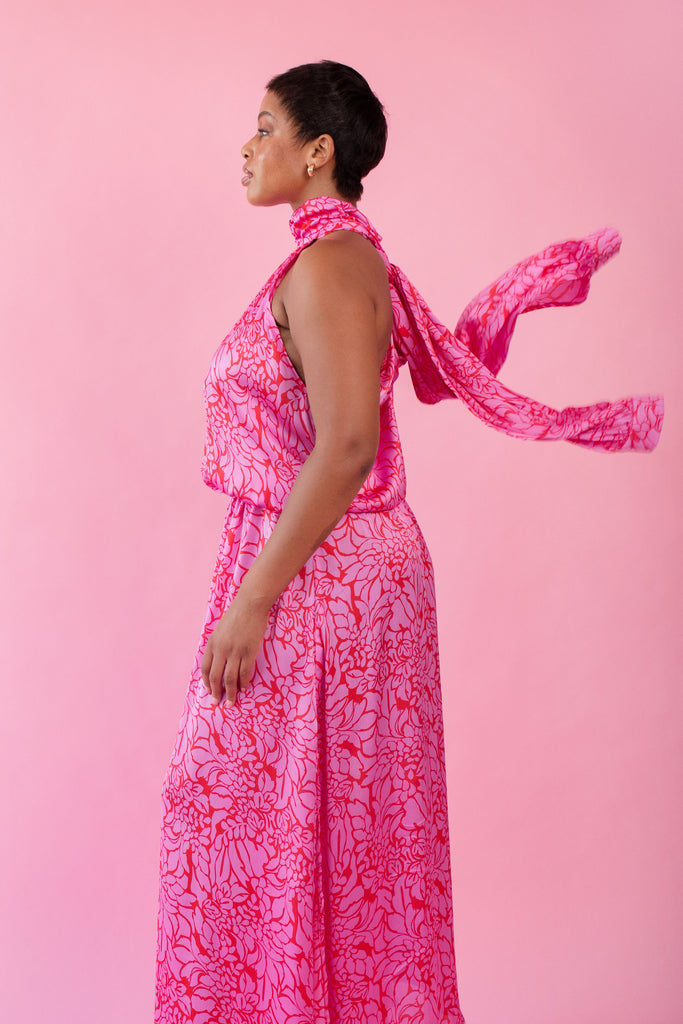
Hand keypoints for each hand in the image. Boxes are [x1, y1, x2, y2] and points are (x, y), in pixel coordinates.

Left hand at [200, 592, 269, 706]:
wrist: (250, 604)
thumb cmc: (236, 615)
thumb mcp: (220, 630)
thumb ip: (217, 646)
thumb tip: (218, 662)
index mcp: (212, 644)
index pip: (205, 668)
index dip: (206, 683)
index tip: (209, 692)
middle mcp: (221, 649)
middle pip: (216, 677)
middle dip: (216, 693)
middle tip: (217, 703)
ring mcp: (235, 651)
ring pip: (230, 678)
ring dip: (230, 693)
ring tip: (231, 703)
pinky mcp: (249, 651)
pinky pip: (245, 672)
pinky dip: (243, 683)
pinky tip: (243, 689)